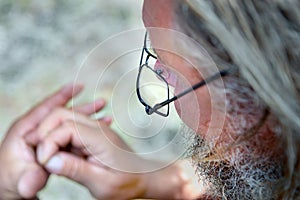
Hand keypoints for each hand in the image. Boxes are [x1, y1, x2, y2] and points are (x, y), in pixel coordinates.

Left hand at [0, 84, 105, 198]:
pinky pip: (73, 133)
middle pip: (63, 114)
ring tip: (104, 112)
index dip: (63, 96)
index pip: (47, 108)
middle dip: (83, 107)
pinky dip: (86, 128)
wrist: (16, 186)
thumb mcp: (21, 179)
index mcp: (26, 130)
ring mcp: (48, 136)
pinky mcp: (55, 143)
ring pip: (70, 122)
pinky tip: (100, 127)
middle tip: (100, 103)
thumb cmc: (14, 179)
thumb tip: (32, 182)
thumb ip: (28, 178)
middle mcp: (39, 129)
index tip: (78, 87)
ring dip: (87, 116)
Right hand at [35, 108, 203, 198]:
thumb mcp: (102, 183)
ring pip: (64, 120)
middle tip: (39, 155)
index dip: (49, 142)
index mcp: (101, 138)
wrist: (145, 178)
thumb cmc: (128, 182)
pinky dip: (59, 139)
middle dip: (45, 132)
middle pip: (62, 115)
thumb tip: (49, 160)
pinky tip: (58, 154)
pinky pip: (70, 130)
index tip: (44, 162)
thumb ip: (76, 170)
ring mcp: (95, 130)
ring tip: (46, 155)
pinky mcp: (92, 136)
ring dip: (51, 135)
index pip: (66, 127)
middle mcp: (98, 129)